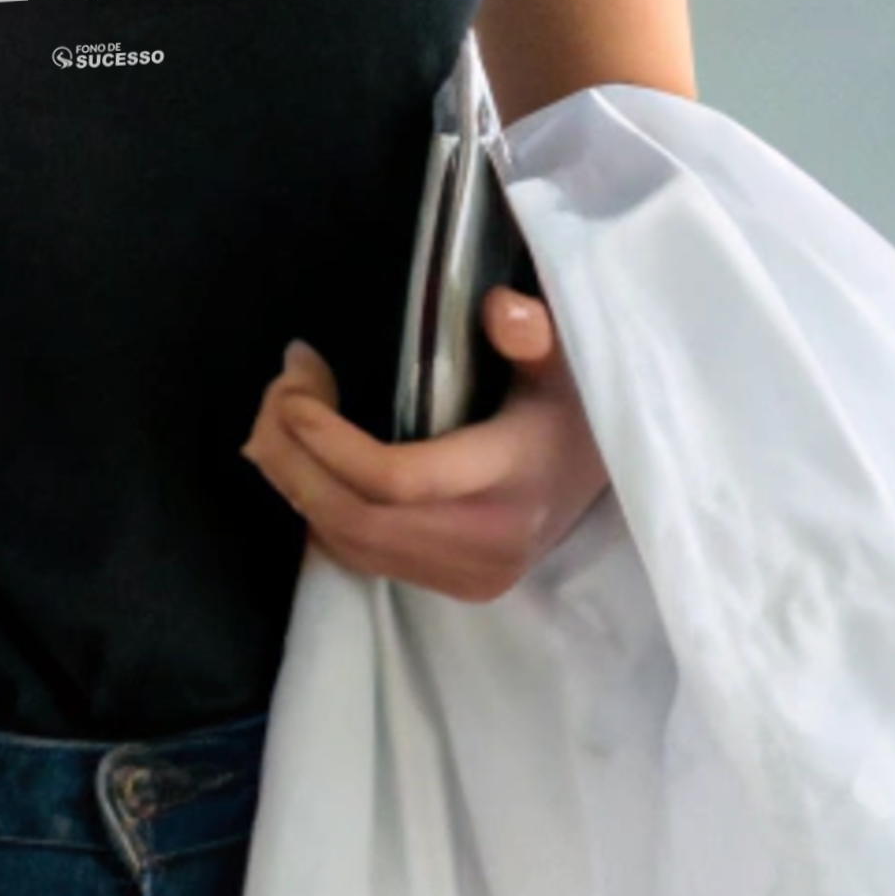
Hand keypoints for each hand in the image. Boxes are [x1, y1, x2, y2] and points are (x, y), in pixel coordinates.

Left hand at [244, 288, 609, 601]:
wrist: (617, 480)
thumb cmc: (578, 409)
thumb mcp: (569, 361)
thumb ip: (535, 333)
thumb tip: (497, 309)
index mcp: (513, 480)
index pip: (399, 480)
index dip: (329, 440)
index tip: (295, 387)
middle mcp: (485, 544)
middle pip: (356, 517)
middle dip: (295, 457)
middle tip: (277, 392)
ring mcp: (465, 576)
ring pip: (348, 542)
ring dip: (296, 480)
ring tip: (279, 416)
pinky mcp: (448, 586)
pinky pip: (359, 555)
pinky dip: (319, 507)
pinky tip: (307, 459)